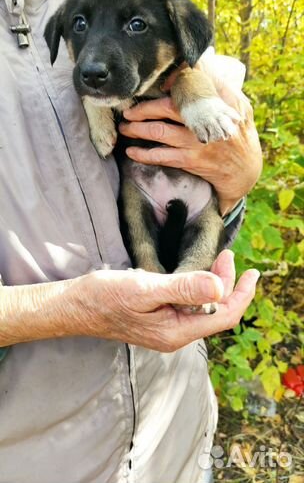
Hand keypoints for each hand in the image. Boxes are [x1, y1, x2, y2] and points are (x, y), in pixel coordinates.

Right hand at [75, 250, 258, 351]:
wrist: (75, 306)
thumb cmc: (106, 297)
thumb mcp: (146, 289)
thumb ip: (184, 288)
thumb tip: (221, 287)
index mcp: (177, 331)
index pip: (223, 315)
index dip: (242, 294)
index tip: (252, 272)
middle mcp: (176, 335)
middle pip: (215, 311)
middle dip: (229, 285)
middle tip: (228, 256)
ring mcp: (167, 329)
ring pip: (202, 308)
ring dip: (214, 285)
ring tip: (219, 261)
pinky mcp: (158, 320)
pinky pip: (189, 306)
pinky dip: (198, 288)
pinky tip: (197, 275)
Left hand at [120, 69, 261, 215]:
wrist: (245, 172)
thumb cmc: (239, 135)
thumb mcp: (239, 107)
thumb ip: (221, 87)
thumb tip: (201, 64)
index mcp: (221, 102)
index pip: (194, 83)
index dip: (172, 80)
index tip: (158, 82)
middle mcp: (207, 120)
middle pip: (167, 107)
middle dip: (143, 108)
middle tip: (128, 110)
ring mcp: (197, 141)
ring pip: (159, 131)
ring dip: (137, 129)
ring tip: (125, 127)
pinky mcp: (191, 161)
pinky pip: (161, 156)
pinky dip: (144, 154)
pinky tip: (132, 151)